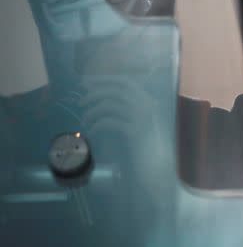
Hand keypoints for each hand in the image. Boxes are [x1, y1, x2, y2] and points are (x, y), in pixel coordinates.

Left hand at [80, 76, 172, 196]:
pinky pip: (109, 121)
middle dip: (95, 92)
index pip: (124, 82)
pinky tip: (92, 130)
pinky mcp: (134, 132)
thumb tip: (103, 96)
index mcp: (148, 101)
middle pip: (116, 90)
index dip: (104, 80)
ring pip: (110, 104)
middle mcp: (146, 105)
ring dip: (92, 110)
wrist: (158, 166)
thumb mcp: (139, 122)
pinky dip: (96, 124)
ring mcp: (141, 118)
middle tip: (81, 101)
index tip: (87, 82)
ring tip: (85, 120)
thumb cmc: (147, 145)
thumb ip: (128, 109)